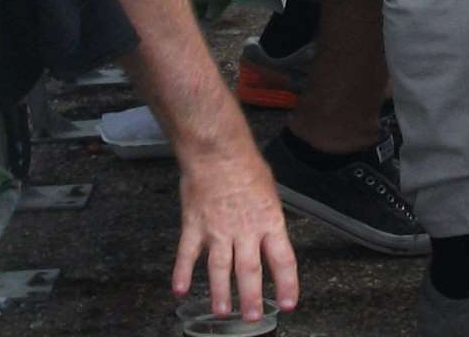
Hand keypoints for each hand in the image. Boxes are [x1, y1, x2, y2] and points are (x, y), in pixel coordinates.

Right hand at [172, 149, 298, 321]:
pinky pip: (187, 254)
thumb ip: (268, 217)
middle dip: (252, 298)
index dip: (288, 284)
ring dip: (221, 293)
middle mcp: (244, 231)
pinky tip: (179, 290)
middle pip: (250, 272)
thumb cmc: (245, 164)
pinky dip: (181, 273)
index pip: (283, 260)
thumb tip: (269, 233)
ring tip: (222, 312)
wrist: (216, 150)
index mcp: (269, 222)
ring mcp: (217, 231)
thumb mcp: (269, 191)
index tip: (289, 303)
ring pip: (219, 269)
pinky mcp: (194, 225)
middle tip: (252, 318)